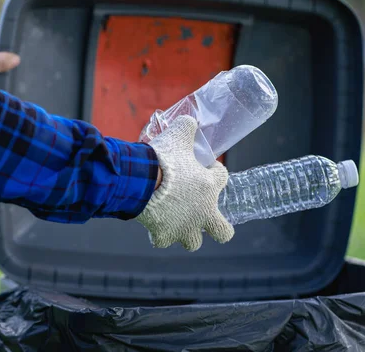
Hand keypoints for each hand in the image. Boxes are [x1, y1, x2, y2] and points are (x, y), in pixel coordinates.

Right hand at [136, 115, 233, 250]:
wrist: (140, 180)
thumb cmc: (162, 159)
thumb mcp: (178, 134)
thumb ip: (187, 127)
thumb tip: (190, 121)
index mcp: (210, 187)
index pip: (224, 177)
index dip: (215, 170)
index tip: (204, 166)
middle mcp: (202, 212)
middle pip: (223, 232)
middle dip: (218, 226)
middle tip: (205, 214)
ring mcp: (184, 227)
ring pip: (193, 243)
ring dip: (187, 233)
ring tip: (176, 221)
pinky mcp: (164, 234)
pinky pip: (162, 240)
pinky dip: (158, 234)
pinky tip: (154, 224)